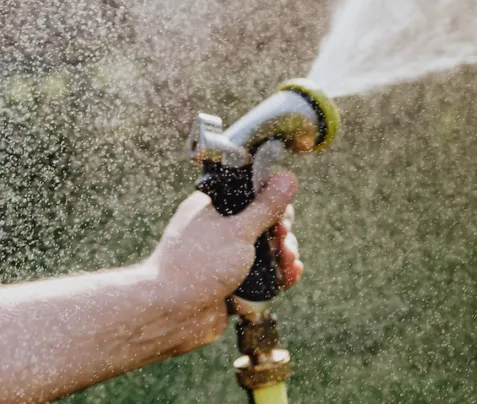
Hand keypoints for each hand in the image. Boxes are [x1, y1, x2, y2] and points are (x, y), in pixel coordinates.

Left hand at [145, 173, 302, 352]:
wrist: (170, 316)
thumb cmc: (197, 266)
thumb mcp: (238, 231)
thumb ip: (266, 207)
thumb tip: (288, 177)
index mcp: (211, 208)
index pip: (251, 195)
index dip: (273, 203)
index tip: (281, 216)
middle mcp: (217, 231)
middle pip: (263, 224)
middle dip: (281, 233)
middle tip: (283, 240)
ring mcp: (224, 258)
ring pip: (266, 250)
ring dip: (283, 254)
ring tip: (289, 263)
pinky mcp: (232, 283)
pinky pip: (262, 275)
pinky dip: (277, 275)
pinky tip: (290, 275)